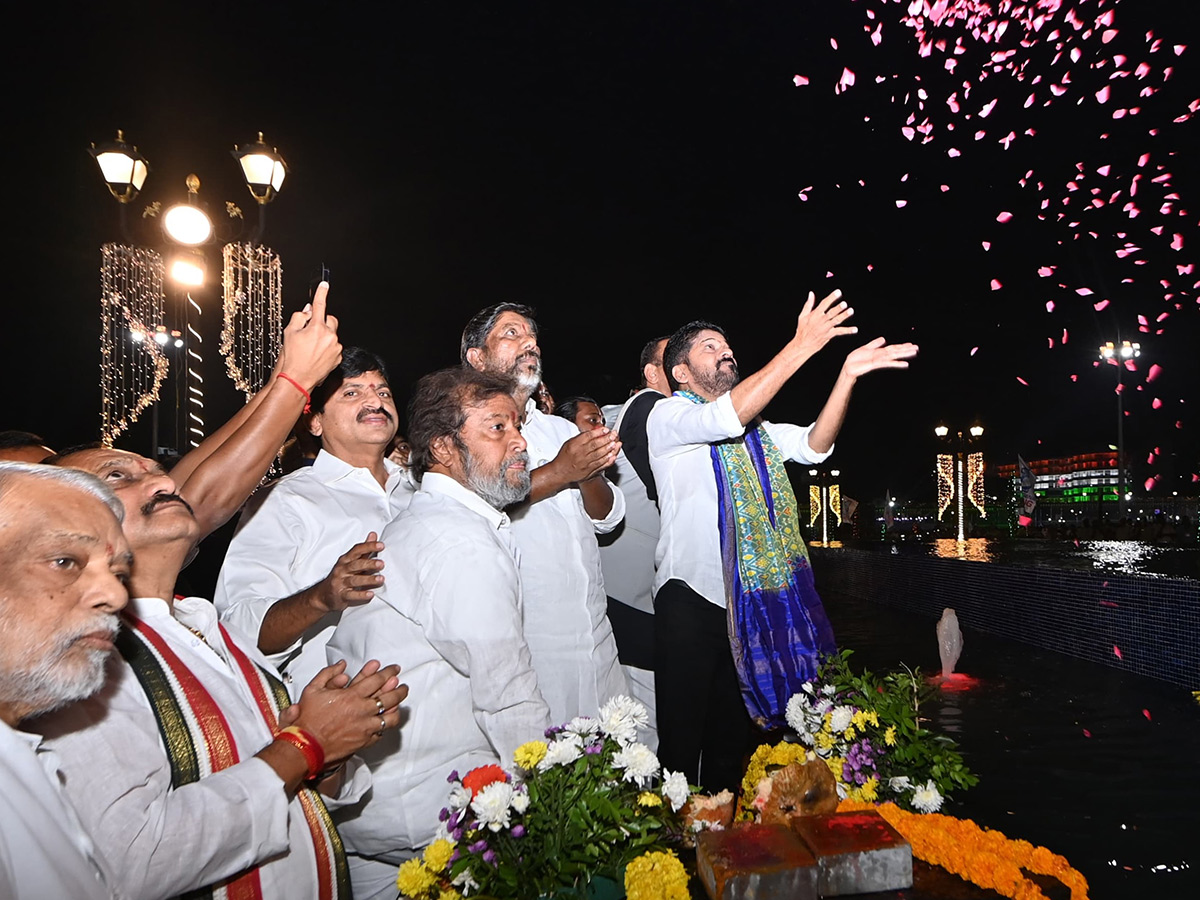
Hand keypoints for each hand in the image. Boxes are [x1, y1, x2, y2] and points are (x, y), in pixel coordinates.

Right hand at [279, 282, 342, 390]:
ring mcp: (335, 347)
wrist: (298, 379)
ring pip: (332, 334)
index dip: (321, 293)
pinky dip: (327, 347)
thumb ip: (299, 317)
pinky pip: (334, 346)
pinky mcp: (338, 357)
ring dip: (324, 336)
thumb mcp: (289, 333)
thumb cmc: (291, 357)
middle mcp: (330, 336)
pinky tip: (316, 354)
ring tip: (311, 347)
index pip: (320, 305)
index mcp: (317, 328)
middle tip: (310, 330)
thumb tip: (308, 310)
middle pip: (330, 319)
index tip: (325, 285)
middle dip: (322, 321)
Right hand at [290, 660, 407, 763]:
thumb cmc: (309, 720)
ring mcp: (365, 726)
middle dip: (399, 689)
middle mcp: (362, 710)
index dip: (388, 672)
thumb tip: (342, 666)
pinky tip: (387, 720)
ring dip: (397, 707)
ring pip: (391, 716)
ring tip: (400, 703)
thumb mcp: (312, 689)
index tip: (393, 669)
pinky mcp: (365, 740)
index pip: (377, 680)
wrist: (307, 745)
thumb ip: (328, 674)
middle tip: (403, 685)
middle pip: (389, 696)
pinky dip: (386, 725)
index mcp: (351, 696)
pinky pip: (382, 732)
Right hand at [312, 534, 384, 612]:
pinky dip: (361, 595)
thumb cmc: (341, 576)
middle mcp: (342, 570)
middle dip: (369, 563)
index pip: (357, 550)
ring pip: (355, 580)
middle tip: (382, 564)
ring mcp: (340, 583)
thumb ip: (364, 550)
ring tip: (381, 579)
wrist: (323, 595)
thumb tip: (373, 535)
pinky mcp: (341, 595)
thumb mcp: (351, 562)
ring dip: (368, 579)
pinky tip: (370, 594)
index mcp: (346, 560)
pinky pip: (351, 595)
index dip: (368, 546)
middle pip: (356, 565)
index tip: (381, 545)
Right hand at [554, 427, 620, 482]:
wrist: (560, 472)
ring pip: (598, 455)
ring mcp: (584, 464)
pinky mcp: (589, 472)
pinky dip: (607, 461)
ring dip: (608, 449)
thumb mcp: (570, 443)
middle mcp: (579, 454)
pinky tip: (613, 456)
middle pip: (594, 445)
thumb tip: (596, 431)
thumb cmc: (565, 456)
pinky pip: (600, 465)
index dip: (598, 432)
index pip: (587, 437)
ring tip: (615, 444)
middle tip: (613, 435)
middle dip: (606, 439)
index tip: (606, 429)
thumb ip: (582, 437)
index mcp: (574, 445)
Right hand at [788, 289, 857, 360]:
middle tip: (844, 303)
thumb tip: (811, 293)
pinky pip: (840, 332)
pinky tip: (855, 329)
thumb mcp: (802, 316)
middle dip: (838, 308)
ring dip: (844, 316)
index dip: (831, 297)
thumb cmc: (802, 330)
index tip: (838, 292)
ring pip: (836, 321)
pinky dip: (848, 331)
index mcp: (815, 315)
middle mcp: (821, 321)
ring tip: (851, 311)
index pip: (824, 304)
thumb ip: (808, 304)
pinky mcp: (829, 335)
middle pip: (831, 313)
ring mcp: (826, 328)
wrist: (803, 345)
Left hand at [841, 337, 918, 378]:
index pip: (893, 348)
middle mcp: (881, 356)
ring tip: (914, 353)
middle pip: (896, 351)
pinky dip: (897, 363)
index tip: (911, 345)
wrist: (848, 366)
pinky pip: (888, 363)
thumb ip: (875, 344)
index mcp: (879, 352)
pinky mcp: (876, 364)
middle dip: (906, 350)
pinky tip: (905, 364)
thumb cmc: (855, 359)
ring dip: (904, 354)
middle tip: (917, 348)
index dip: (902, 346)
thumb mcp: (865, 348)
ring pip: (894, 356)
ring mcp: (880, 360)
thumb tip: (884, 339)